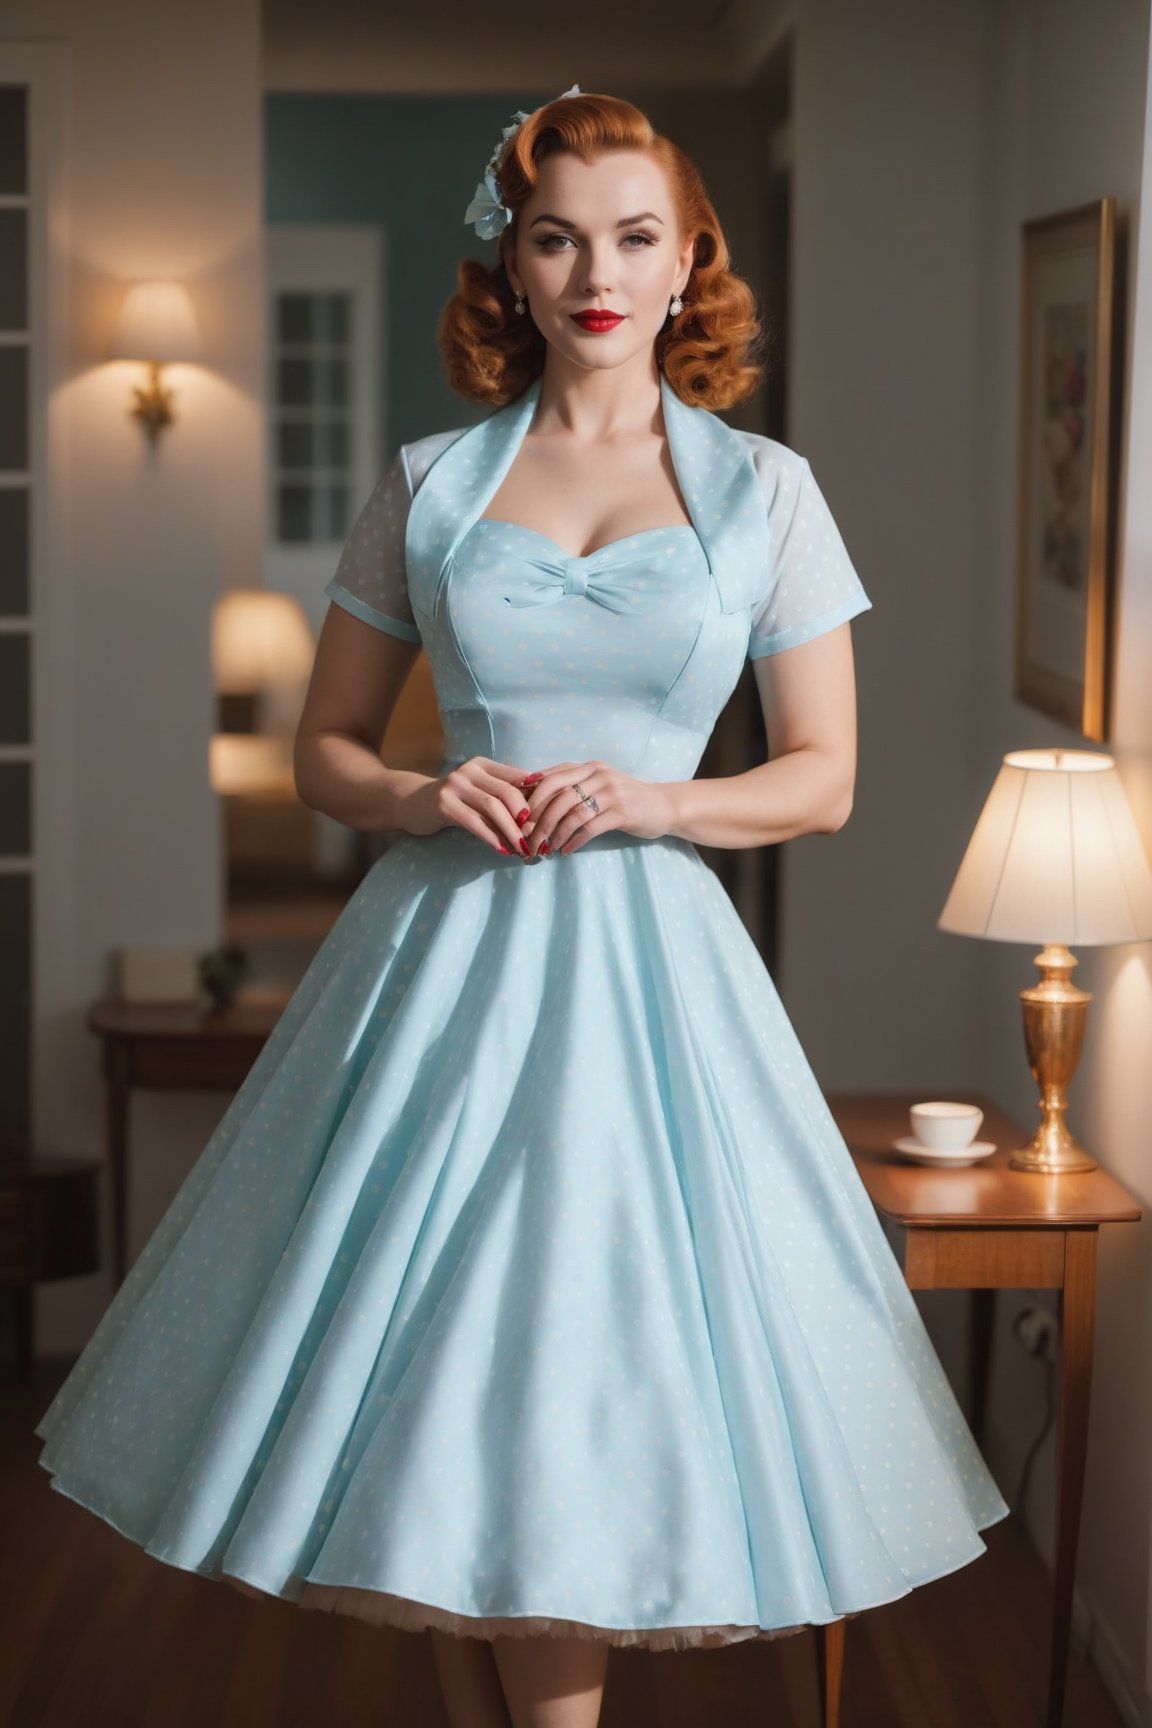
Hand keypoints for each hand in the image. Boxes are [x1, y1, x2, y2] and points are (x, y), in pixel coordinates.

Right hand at [398, 756, 537, 855]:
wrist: (411, 803)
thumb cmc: (453, 802)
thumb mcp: (478, 792)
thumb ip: (502, 796)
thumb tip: (540, 814)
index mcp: (483, 764)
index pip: (518, 778)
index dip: (535, 799)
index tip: (548, 821)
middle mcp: (470, 770)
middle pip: (508, 792)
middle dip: (526, 818)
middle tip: (538, 839)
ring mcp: (455, 785)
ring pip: (492, 808)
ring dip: (511, 831)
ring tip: (523, 849)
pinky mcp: (443, 804)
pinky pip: (474, 822)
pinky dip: (491, 837)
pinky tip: (502, 850)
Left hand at [515, 761, 677, 855]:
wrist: (663, 806)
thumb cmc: (625, 798)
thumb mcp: (599, 785)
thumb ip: (573, 787)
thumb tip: (534, 801)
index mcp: (589, 767)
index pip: (551, 778)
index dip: (531, 798)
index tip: (517, 817)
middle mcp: (598, 775)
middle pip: (558, 796)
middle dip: (539, 820)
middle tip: (527, 839)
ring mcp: (611, 792)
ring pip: (572, 813)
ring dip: (554, 834)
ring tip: (545, 849)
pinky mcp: (622, 812)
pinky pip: (590, 827)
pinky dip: (574, 840)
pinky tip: (565, 850)